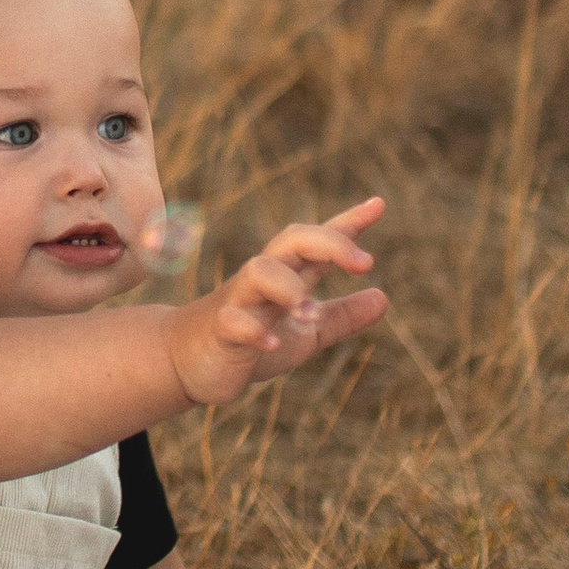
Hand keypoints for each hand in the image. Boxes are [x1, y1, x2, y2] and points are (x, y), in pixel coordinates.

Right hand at [166, 195, 387, 408]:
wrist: (185, 362)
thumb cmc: (248, 341)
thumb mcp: (305, 332)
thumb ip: (340, 316)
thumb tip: (383, 298)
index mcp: (286, 276)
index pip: (317, 242)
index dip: (347, 224)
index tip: (378, 205)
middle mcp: (263, 280)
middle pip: (292, 241)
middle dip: (329, 243)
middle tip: (366, 262)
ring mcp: (238, 302)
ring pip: (259, 271)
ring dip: (289, 288)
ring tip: (310, 312)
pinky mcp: (219, 330)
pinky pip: (233, 321)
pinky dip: (254, 331)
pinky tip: (273, 344)